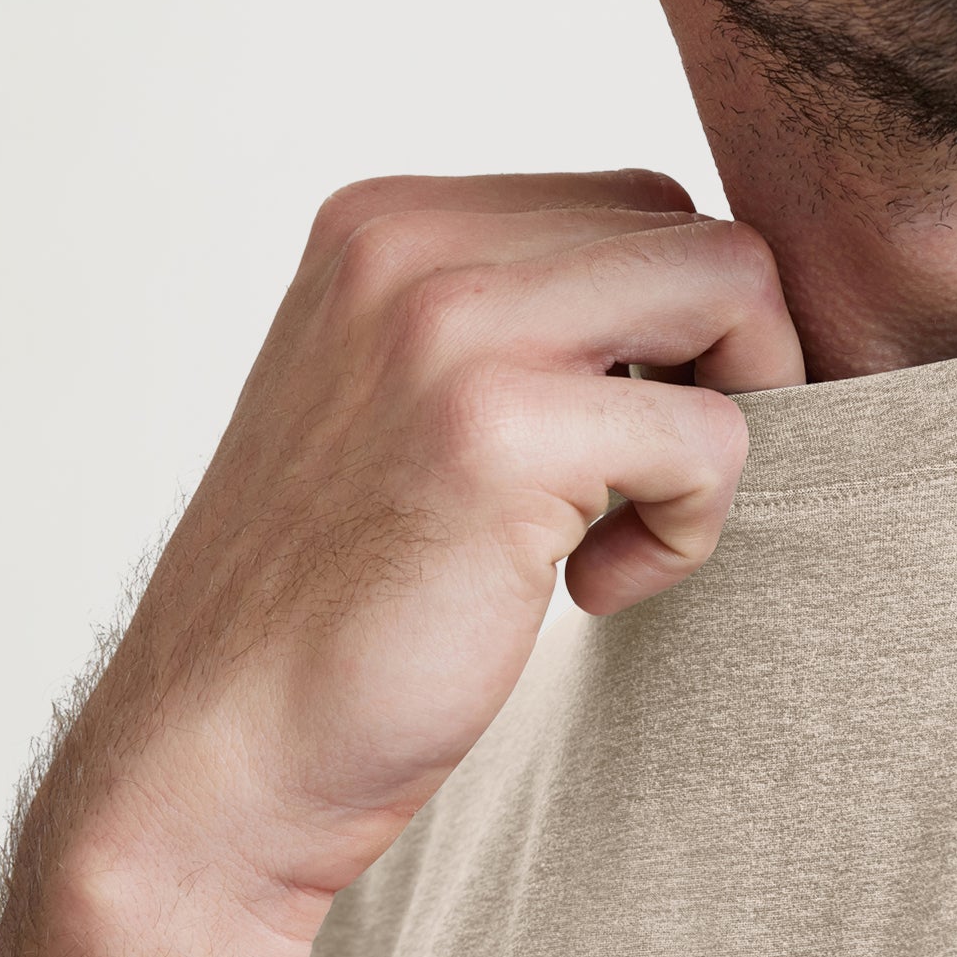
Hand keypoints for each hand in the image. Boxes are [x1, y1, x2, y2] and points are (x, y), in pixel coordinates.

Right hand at [63, 170, 802, 935]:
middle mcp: (409, 243)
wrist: (223, 751)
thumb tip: (714, 301)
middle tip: (656, 484)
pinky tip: (593, 589)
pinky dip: (689, 530)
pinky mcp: (494, 433)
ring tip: (624, 530)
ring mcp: (446, 326)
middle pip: (700, 235)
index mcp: (389, 222)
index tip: (619, 448)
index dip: (682, 334)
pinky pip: (714, 436)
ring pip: (731, 292)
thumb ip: (526, 323)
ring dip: (725, 430)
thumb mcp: (415, 406)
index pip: (639, 205)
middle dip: (733, 367)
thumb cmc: (348, 599)